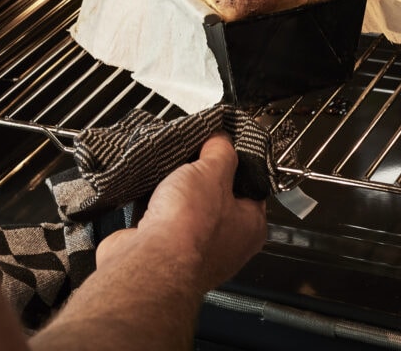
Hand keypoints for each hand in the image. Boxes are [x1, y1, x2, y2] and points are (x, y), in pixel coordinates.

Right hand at [96, 134, 266, 293]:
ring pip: (187, 207)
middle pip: (216, 195)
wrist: (149, 262)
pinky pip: (163, 219)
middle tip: (189, 154)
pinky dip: (155, 205)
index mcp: (251, 226)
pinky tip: (149, 190)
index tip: (220, 143)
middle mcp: (228, 244)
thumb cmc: (189, 226)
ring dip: (174, 189)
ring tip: (166, 169)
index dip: (234, 161)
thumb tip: (220, 139)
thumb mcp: (212, 171)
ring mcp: (196, 250)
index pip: (250, 185)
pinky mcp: (166, 252)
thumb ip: (220, 151)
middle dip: (199, 174)